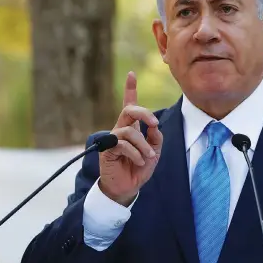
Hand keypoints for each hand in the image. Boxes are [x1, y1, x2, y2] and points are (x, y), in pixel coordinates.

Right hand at [99, 72, 163, 205]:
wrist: (127, 188)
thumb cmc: (139, 168)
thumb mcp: (154, 153)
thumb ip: (156, 139)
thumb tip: (154, 127)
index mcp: (132, 128)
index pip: (130, 105)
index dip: (130, 89)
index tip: (132, 74)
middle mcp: (121, 130)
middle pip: (129, 110)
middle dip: (143, 113)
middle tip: (155, 123)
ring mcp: (113, 140)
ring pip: (129, 132)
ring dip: (143, 145)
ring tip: (148, 158)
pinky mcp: (107, 150)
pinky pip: (123, 145)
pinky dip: (135, 153)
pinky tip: (139, 162)